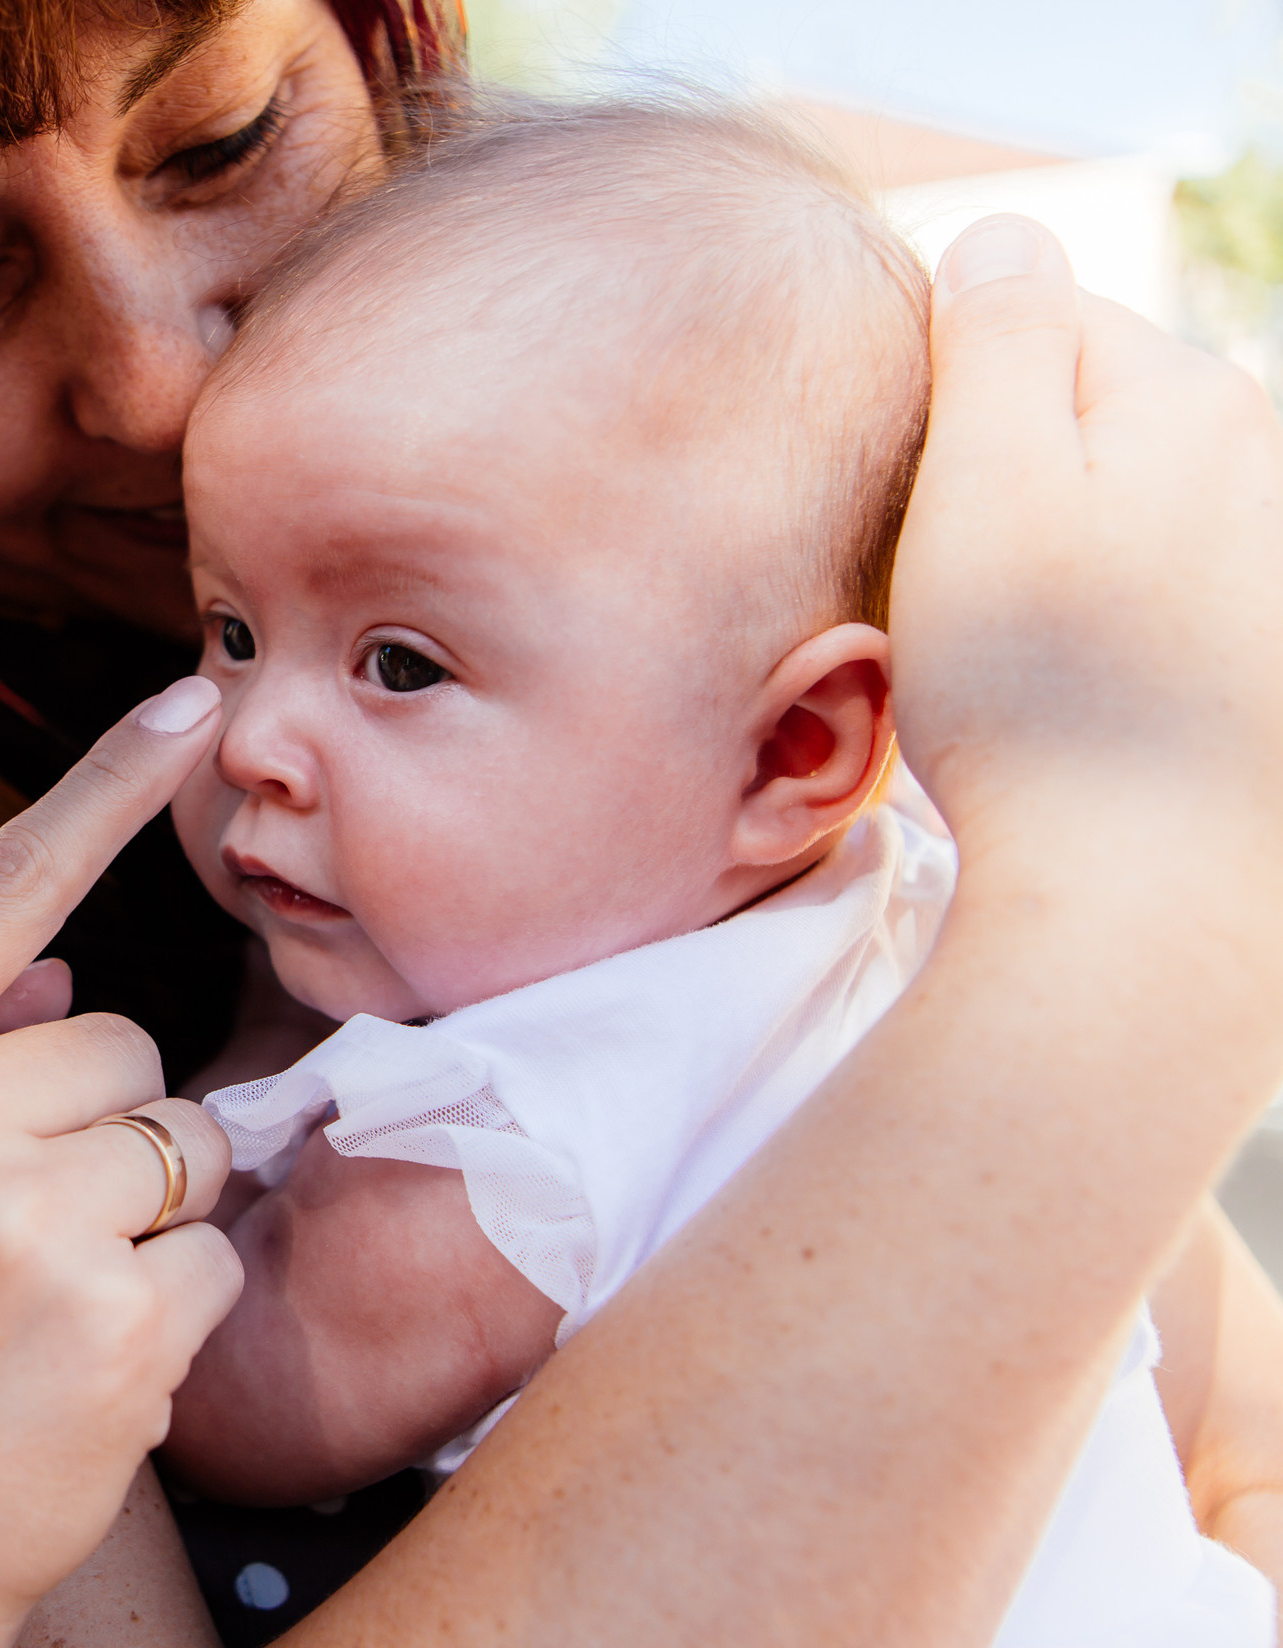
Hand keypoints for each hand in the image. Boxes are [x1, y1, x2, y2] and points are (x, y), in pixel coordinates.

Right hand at [0, 675, 245, 1647]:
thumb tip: (63, 967)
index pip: (3, 888)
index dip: (110, 782)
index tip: (197, 695)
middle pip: (128, 1043)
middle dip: (116, 1134)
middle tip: (24, 1246)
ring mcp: (12, 1217)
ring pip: (191, 1147)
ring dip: (154, 1224)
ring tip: (44, 1311)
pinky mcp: (104, 1317)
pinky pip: (216, 1259)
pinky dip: (178, 1315)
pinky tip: (81, 1375)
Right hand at [892, 215, 1282, 864]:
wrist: (1150, 898)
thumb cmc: (1043, 697)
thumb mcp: (984, 487)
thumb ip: (995, 339)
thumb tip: (1005, 235)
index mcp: (1192, 399)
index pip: (1040, 323)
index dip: (950, 404)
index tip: (916, 504)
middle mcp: (1268, 462)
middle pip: (1097, 420)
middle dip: (1018, 481)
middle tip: (958, 594)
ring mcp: (1278, 562)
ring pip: (1133, 513)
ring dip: (1068, 562)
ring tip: (1020, 663)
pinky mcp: (1271, 653)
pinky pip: (1168, 599)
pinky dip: (1118, 635)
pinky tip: (1087, 706)